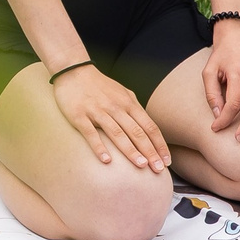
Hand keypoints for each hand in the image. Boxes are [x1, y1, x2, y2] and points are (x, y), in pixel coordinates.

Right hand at [53, 64, 169, 170]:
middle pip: (137, 132)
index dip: (159, 144)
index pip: (149, 126)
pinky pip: (91, 133)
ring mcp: (97, 111)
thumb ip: (135, 110)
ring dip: (130, 150)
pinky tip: (107, 161)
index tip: (167, 161)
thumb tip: (149, 130)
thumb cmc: (100, 86)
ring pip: (117, 133)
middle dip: (150, 151)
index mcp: (128, 103)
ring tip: (141, 165)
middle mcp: (115, 107)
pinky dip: (99, 147)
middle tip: (158, 169)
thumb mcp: (122, 93)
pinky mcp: (79, 115)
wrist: (73, 70)